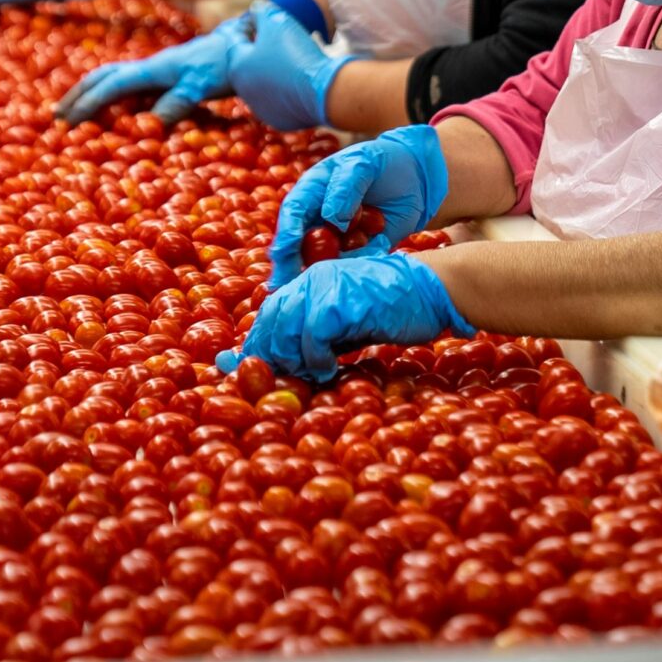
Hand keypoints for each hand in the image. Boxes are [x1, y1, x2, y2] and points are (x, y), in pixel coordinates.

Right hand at [55, 26, 250, 124]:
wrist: (242, 50)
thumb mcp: (201, 87)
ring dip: (91, 92)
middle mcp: (150, 67)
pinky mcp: (165, 74)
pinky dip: (111, 93)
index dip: (88, 103)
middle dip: (79, 95)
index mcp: (154, 70)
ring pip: (113, 77)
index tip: (68, 121)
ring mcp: (156, 69)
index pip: (112, 86)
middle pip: (104, 77)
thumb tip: (150, 124)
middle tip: (57, 116)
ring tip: (73, 110)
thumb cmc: (222, 68)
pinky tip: (111, 107)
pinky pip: (128, 83)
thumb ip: (177, 102)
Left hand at [219, 253, 470, 383]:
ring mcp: (325, 287)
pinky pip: (312, 336)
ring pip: (286, 329)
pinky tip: (329, 369)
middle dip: (265, 356)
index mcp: (310, 281)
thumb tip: (290, 366)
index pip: (270, 313)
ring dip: (293, 360)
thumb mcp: (349, 322)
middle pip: (271, 321)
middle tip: (272, 382)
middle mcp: (311, 279)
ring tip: (310, 376)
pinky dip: (316, 358)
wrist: (433, 287)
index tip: (228, 365)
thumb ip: (319, 337)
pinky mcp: (340, 301)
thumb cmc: (395, 309)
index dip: (252, 342)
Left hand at [229, 0, 354, 130]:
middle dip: (260, 51)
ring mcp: (260, 108)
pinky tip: (300, 81)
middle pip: (248, 64)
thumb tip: (255, 7)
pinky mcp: (278, 119)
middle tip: (278, 40)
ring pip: (263, 84)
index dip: (248, 27)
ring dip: (272, 73)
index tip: (259, 20)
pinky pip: (279, 101)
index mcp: (237, 66)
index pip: (236, 41)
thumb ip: (261, 10)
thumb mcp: (277, 20)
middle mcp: (243, 90)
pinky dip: (286, 91)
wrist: (323, 90)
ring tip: (292, 61)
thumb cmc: (296, 54)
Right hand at [267, 124, 447, 283]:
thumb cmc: (380, 162)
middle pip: (298, 244)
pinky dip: (358, 265)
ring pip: (323, 259)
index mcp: (312, 191)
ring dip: (324, 271)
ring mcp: (338, 237)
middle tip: (287, 285)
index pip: (293, 212)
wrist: (415, 176)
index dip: (286, 233)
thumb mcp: (362, 163)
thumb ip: (345, 186)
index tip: (284, 251)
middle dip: (292, 264)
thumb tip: (332, 217)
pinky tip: (368, 261)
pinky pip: (353, 263)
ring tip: (324, 284)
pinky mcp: (359, 251)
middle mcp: (319, 218)